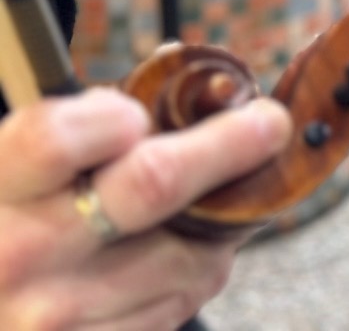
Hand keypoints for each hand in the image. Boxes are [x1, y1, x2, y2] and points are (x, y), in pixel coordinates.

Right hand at [0, 88, 289, 330]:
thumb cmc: (19, 212)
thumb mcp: (25, 164)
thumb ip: (93, 125)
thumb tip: (205, 90)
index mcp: (1, 185)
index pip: (59, 140)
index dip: (112, 119)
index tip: (144, 113)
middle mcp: (20, 255)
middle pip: (153, 184)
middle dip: (229, 145)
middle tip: (271, 122)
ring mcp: (55, 317)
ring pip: (186, 253)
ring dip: (219, 224)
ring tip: (209, 204)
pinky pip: (179, 303)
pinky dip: (196, 272)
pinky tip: (175, 255)